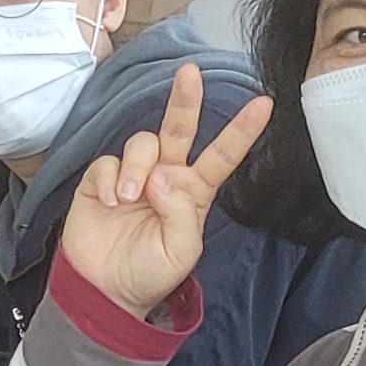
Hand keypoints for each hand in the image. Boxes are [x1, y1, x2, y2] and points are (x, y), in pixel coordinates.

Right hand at [54, 62, 271, 320]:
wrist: (104, 292)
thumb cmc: (148, 274)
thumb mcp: (180, 253)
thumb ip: (179, 214)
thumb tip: (161, 177)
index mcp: (193, 193)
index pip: (222, 156)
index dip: (242, 131)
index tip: (264, 104)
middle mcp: (165, 177)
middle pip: (179, 129)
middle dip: (185, 100)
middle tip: (189, 73)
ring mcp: (133, 177)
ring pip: (142, 144)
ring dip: (136, 167)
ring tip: (129, 199)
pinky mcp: (101, 182)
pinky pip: (107, 162)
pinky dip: (110, 178)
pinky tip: (111, 202)